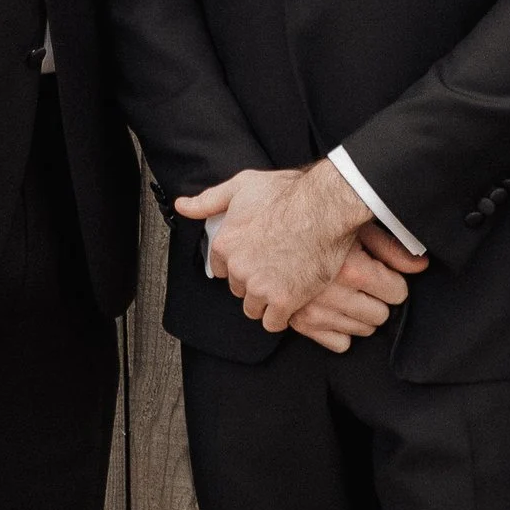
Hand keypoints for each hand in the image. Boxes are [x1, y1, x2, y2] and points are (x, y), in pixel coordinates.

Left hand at [177, 160, 372, 332]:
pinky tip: (293, 300)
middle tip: (276, 268)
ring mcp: (259, 286)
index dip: (242, 264)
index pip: (223, 269)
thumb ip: (209, 200)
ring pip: (253, 308)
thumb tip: (183, 205)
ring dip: (267, 301)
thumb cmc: (289, 194)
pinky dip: (282, 316)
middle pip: (238, 289)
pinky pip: (273, 323)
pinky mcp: (283, 300)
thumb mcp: (242, 186)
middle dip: (254, 282)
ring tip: (286, 284)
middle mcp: (238, 268)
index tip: (258, 258)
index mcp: (225, 244)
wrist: (326, 207)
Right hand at [288, 224, 425, 353]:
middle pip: (381, 315)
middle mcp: (333, 294)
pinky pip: (338, 343)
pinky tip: (336, 310)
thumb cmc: (317, 223)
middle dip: (379, 300)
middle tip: (365, 283)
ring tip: (349, 293)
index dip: (394, 282)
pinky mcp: (299, 323)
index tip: (383, 274)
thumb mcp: (357, 228)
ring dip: (361, 315)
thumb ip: (391, 249)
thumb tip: (422, 266)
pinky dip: (340, 330)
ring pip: (362, 331)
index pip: (397, 293)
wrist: (269, 229)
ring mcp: (313, 312)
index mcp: (351, 269)